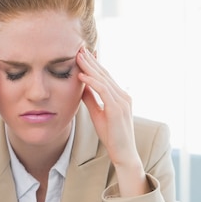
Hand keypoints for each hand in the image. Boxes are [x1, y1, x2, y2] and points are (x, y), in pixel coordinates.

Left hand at [77, 47, 148, 196]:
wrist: (123, 153)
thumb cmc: (112, 136)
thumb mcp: (98, 114)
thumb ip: (92, 100)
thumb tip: (82, 87)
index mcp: (120, 96)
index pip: (105, 76)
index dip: (94, 64)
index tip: (81, 54)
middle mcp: (123, 95)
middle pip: (104, 74)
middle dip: (91, 60)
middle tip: (78, 48)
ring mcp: (122, 101)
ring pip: (103, 79)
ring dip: (89, 67)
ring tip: (77, 56)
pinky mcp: (117, 109)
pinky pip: (103, 90)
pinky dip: (92, 81)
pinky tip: (81, 75)